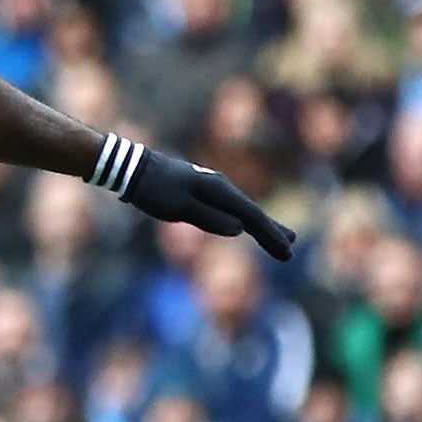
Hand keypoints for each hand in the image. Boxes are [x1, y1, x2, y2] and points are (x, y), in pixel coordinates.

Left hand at [93, 134, 295, 260]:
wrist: (131, 168)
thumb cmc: (153, 189)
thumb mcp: (179, 207)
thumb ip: (210, 218)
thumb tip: (239, 228)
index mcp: (218, 190)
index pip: (251, 216)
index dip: (270, 235)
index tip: (286, 253)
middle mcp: (220, 187)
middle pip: (252, 213)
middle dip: (272, 231)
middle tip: (290, 250)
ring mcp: (211, 188)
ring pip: (243, 210)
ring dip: (262, 226)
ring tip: (282, 237)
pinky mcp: (200, 192)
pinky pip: (230, 209)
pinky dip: (243, 219)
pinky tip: (245, 225)